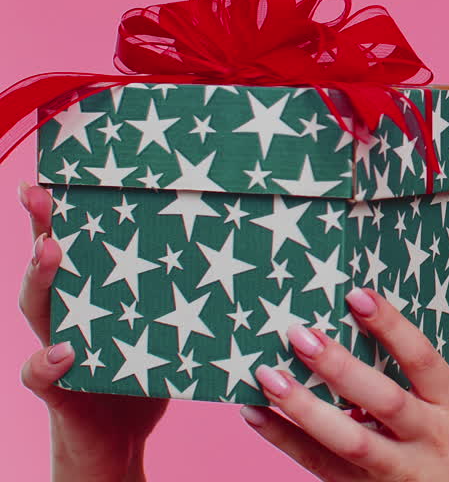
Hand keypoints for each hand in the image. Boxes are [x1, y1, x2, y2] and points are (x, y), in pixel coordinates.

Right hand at [17, 182, 167, 481]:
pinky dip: (48, 362)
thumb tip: (249, 240)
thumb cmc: (150, 366)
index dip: (59, 208)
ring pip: (38, 308)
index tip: (53, 172)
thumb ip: (189, 286)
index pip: (73, 240)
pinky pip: (42, 374)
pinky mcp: (60, 388)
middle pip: (47, 262)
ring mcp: (59, 346)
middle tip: (42, 195)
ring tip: (52, 252)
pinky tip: (64, 350)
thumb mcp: (171, 319)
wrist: (121, 436)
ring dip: (41, 278)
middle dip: (42, 225)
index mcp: (94, 290)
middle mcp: (67, 311)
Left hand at [241, 287, 448, 481]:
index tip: (357, 295)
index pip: (422, 359)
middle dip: (340, 367)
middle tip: (301, 335)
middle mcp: (426, 436)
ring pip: (348, 440)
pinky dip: (283, 439)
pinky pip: (318, 465)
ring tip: (268, 376)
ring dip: (304, 408)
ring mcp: (395, 469)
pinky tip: (254, 414)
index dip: (392, 326)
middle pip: (383, 399)